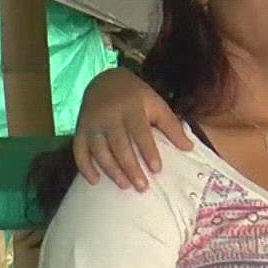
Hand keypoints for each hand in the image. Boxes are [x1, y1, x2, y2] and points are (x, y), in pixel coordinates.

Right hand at [73, 68, 189, 190]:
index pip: (140, 132)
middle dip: (130, 167)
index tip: (157, 169)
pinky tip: (94, 181)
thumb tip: (189, 148)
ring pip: (99, 150)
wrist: (105, 80)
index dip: (148, 151)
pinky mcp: (80, 129)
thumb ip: (172, 126)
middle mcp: (109, 116)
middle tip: (142, 187)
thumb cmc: (137, 97)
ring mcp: (92, 123)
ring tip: (125, 186)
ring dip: (111, 170)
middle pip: (119, 145)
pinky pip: (79, 150)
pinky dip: (85, 166)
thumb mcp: (157, 105)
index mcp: (131, 108)